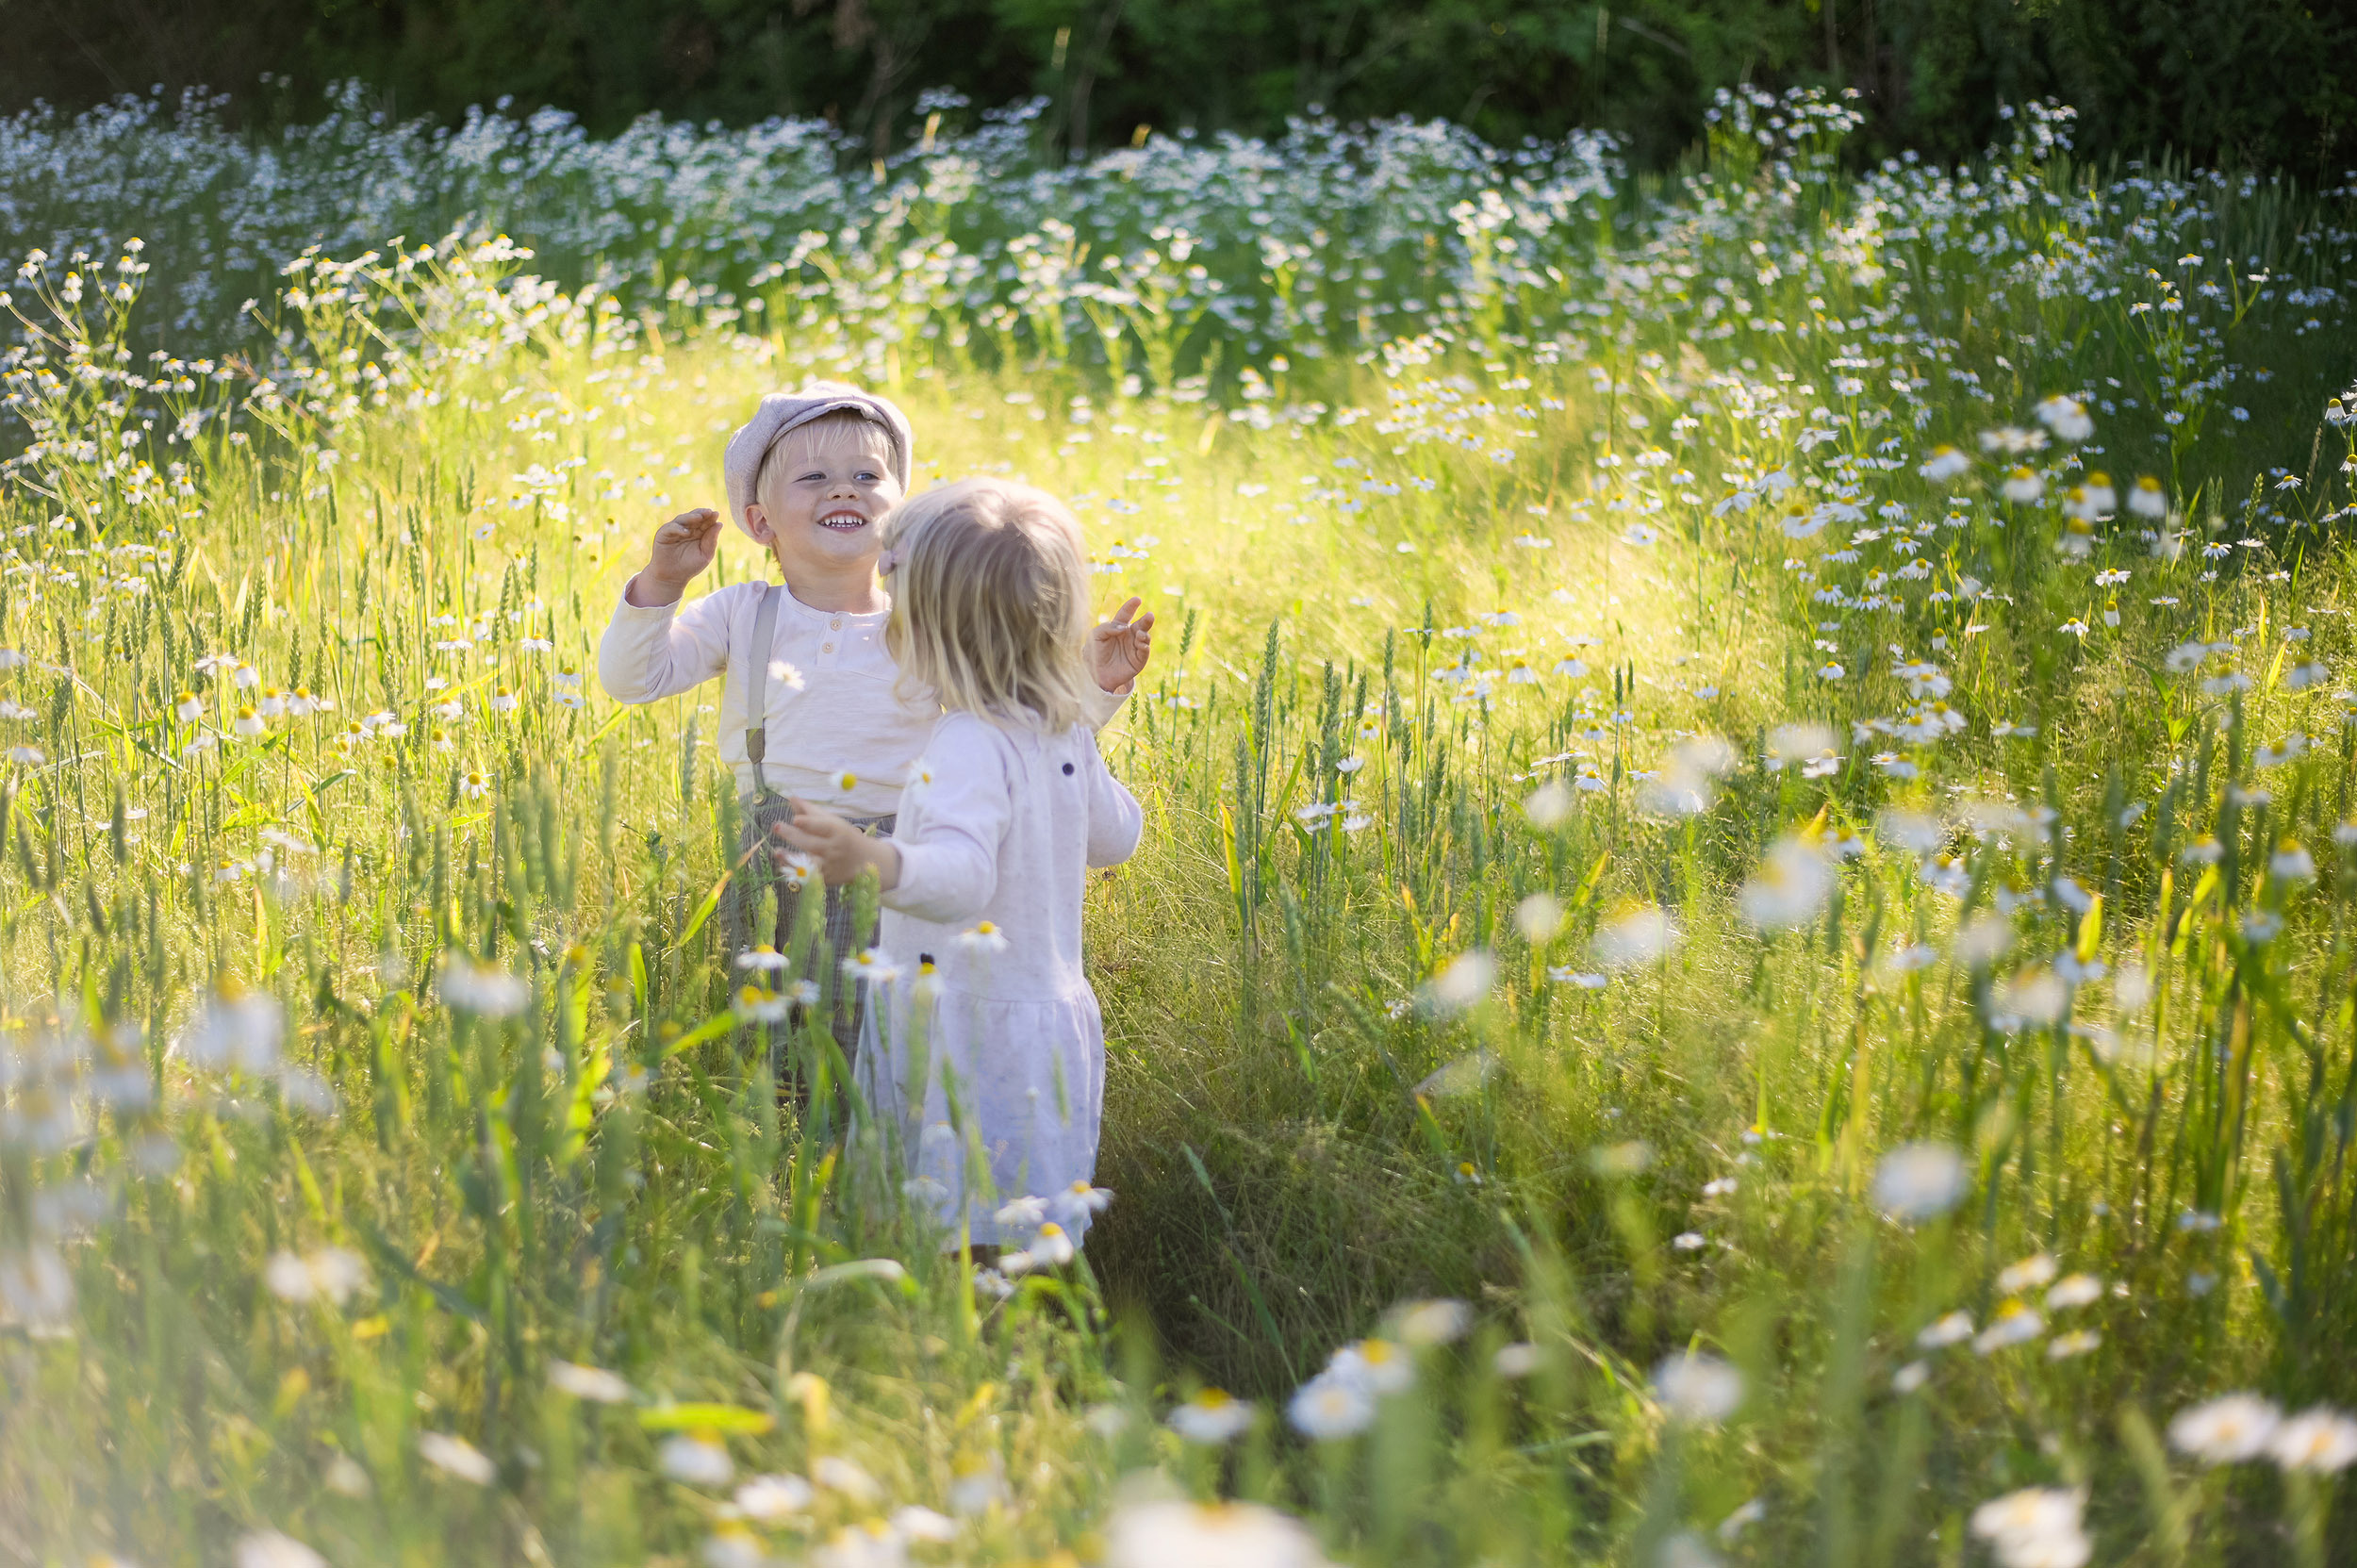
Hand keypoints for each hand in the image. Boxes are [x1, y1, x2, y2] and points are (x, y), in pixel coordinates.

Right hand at [629, 507, 721, 605]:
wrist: (673, 578)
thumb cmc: (690, 566)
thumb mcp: (705, 554)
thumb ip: (711, 540)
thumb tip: (719, 524)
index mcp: (698, 533)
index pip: (704, 522)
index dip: (710, 517)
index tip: (716, 514)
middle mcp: (686, 529)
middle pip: (694, 517)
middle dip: (701, 514)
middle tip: (709, 512)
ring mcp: (674, 530)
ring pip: (682, 519)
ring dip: (691, 517)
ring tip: (700, 517)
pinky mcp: (663, 534)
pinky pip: (670, 528)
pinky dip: (678, 528)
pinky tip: (687, 532)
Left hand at [772, 802, 900, 889]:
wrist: (867, 862)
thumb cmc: (845, 837)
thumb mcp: (833, 822)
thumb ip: (811, 811)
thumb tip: (791, 798)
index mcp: (837, 832)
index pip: (822, 827)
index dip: (809, 824)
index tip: (796, 819)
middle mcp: (833, 849)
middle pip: (811, 843)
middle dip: (793, 835)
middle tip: (777, 826)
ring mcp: (829, 866)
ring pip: (807, 862)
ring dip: (791, 857)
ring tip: (777, 851)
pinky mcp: (824, 879)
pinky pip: (806, 876)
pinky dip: (794, 870)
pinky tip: (783, 865)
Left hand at [1089, 597, 1154, 692]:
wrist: (1095, 674)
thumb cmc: (1094, 652)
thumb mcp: (1095, 636)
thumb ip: (1108, 628)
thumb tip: (1124, 627)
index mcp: (1118, 627)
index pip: (1125, 614)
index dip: (1131, 606)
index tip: (1137, 599)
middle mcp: (1129, 635)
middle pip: (1141, 624)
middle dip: (1146, 620)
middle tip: (1150, 615)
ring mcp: (1135, 647)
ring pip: (1145, 636)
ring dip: (1145, 634)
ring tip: (1139, 635)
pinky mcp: (1139, 660)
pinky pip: (1145, 651)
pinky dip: (1145, 646)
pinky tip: (1141, 644)